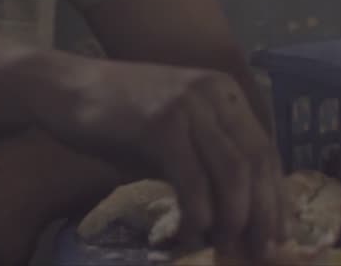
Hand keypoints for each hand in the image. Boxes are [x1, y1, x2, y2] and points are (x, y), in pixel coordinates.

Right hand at [38, 60, 285, 260]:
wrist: (64, 91)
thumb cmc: (117, 120)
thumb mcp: (174, 136)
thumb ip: (206, 163)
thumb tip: (238, 217)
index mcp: (225, 94)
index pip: (266, 152)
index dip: (275, 199)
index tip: (276, 239)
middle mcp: (215, 93)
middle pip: (257, 163)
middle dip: (262, 215)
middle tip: (258, 254)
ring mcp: (189, 104)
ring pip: (233, 173)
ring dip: (232, 219)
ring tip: (222, 247)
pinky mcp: (162, 122)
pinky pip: (192, 180)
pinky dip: (196, 215)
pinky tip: (188, 235)